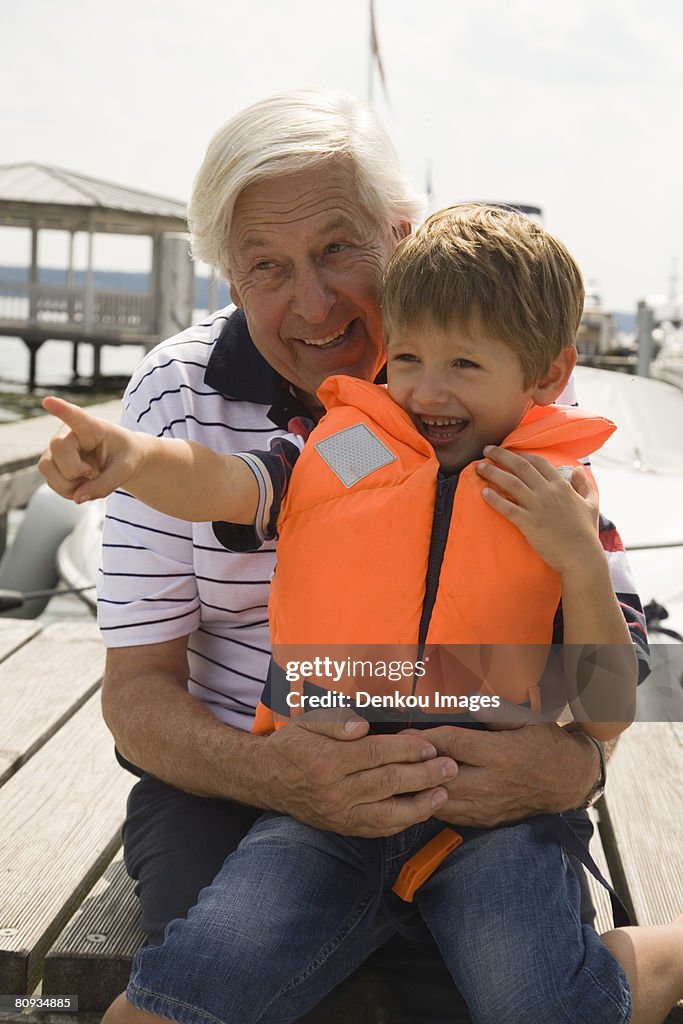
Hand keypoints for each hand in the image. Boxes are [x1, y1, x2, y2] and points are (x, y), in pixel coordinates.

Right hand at [38, 396, 145, 502]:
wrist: (121, 460)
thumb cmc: (126, 457)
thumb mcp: (125, 471)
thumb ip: (105, 484)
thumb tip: (77, 498)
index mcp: (92, 427)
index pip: (75, 416)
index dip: (61, 409)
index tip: (48, 401)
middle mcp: (69, 433)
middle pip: (57, 449)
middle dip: (75, 471)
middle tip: (93, 472)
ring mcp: (56, 448)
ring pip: (47, 467)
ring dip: (69, 484)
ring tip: (88, 479)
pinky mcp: (51, 463)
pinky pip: (50, 482)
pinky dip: (68, 491)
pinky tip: (82, 484)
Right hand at [258, 710, 458, 837]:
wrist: (267, 779)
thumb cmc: (293, 745)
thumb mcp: (308, 721)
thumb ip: (337, 722)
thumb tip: (363, 728)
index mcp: (327, 761)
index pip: (375, 755)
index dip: (406, 750)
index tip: (429, 745)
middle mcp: (335, 792)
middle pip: (388, 784)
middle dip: (423, 775)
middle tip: (449, 767)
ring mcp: (340, 814)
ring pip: (388, 814)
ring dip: (421, 804)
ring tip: (444, 792)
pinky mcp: (343, 827)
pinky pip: (379, 829)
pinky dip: (404, 822)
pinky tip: (423, 810)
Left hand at [410, 715, 599, 827]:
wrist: (569, 779)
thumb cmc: (545, 743)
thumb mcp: (523, 718)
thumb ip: (491, 710)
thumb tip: (464, 698)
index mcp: (500, 754)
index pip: (452, 744)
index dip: (424, 738)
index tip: (405, 733)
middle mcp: (492, 783)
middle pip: (439, 777)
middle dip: (414, 766)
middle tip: (394, 755)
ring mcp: (488, 806)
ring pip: (440, 802)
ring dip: (419, 789)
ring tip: (401, 774)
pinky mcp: (486, 820)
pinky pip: (451, 815)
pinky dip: (433, 803)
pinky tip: (422, 791)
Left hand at [476, 448, 601, 574]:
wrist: (581, 556)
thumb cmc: (586, 532)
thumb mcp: (591, 503)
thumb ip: (584, 485)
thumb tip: (579, 469)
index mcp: (561, 485)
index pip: (538, 462)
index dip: (521, 454)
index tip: (509, 451)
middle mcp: (548, 492)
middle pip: (520, 466)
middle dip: (501, 456)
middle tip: (487, 450)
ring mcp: (537, 507)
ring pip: (511, 483)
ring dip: (493, 472)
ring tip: (480, 467)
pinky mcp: (528, 523)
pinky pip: (507, 507)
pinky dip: (494, 499)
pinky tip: (483, 493)